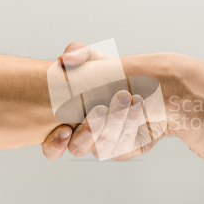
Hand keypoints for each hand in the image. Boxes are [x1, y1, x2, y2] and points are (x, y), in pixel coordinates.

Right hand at [41, 42, 163, 160]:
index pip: (51, 145)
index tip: (65, 129)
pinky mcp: (125, 149)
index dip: (54, 144)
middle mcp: (85, 137)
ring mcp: (105, 145)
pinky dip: (130, 122)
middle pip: (78, 147)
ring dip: (114, 121)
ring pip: (103, 146)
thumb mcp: (99, 60)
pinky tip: (137, 105)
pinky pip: (123, 145)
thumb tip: (65, 60)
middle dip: (90, 129)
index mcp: (69, 121)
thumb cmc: (119, 76)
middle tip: (101, 107)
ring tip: (124, 97)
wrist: (152, 86)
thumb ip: (80, 54)